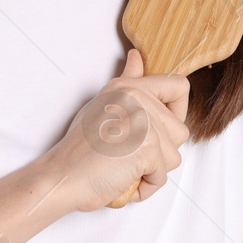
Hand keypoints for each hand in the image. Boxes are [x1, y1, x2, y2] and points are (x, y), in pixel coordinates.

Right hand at [43, 49, 190, 211]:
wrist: (62, 176)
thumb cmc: (80, 148)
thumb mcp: (103, 104)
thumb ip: (128, 81)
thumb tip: (137, 56)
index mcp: (130, 88)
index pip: (179, 86)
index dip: (178, 110)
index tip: (161, 125)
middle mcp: (139, 101)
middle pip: (179, 130)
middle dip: (159, 151)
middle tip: (128, 153)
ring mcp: (145, 124)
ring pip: (173, 156)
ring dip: (152, 170)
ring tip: (124, 166)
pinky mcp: (148, 150)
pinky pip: (162, 176)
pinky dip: (144, 185)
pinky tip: (122, 179)